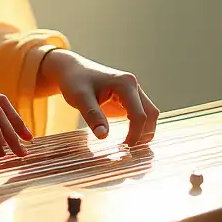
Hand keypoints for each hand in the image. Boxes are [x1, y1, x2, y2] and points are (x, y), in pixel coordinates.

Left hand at [40, 49, 158, 145]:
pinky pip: (141, 114)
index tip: (124, 148)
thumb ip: (93, 115)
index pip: (139, 114)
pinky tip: (128, 139)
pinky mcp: (129, 99)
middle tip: (129, 150)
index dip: (135, 134)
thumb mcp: (79, 98)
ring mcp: (133, 92)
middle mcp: (133, 86)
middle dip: (144, 133)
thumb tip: (103, 136)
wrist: (71, 71)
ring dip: (144, 131)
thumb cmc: (74, 81)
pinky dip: (139, 127)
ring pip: (149, 114)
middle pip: (150, 114)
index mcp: (125, 83)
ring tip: (129, 147)